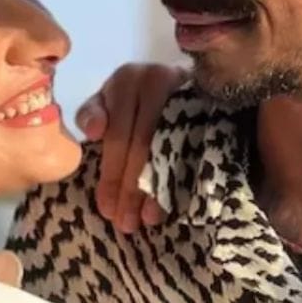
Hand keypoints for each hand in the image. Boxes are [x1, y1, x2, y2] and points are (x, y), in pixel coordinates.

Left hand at [75, 62, 185, 233]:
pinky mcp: (208, 105)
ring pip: (170, 148)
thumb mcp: (108, 100)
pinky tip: (173, 202)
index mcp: (127, 79)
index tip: (106, 208)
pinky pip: (194, 147)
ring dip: (157, 189)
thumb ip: (93, 114)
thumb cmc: (133, 98)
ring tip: (147, 220)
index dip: (112, 174)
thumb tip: (93, 133)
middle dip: (131, 188)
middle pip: (143, 144)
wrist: (179, 82)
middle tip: (126, 223)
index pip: (119, 135)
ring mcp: (186, 92)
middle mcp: (158, 80)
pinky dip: (181, 178)